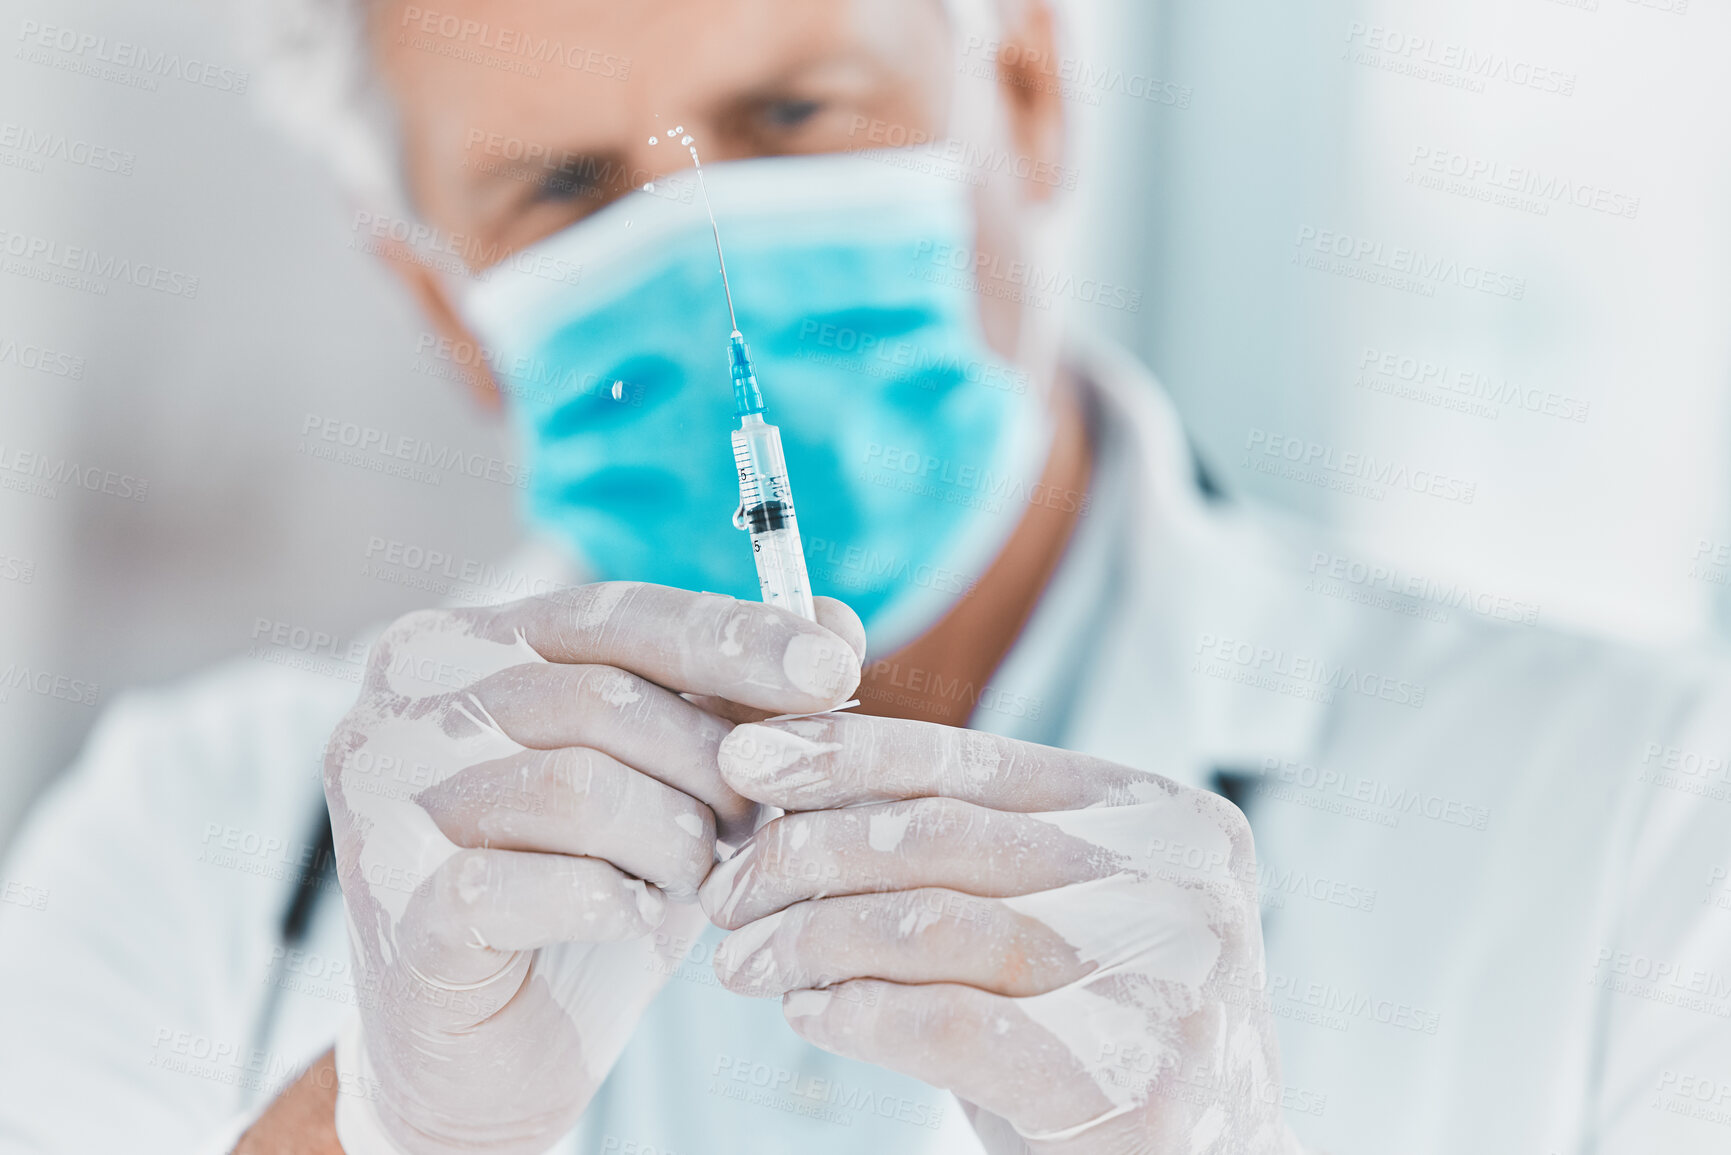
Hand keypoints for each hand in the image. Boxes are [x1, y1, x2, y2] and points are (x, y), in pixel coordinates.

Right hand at [324, 584, 861, 1154]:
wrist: (490, 1049)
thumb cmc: (583, 889)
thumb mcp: (671, 780)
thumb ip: (736, 696)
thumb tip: (837, 623)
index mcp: (463, 648)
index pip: (614, 612)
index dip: (733, 637)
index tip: (835, 670)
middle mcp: (402, 705)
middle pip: (604, 700)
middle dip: (712, 767)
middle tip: (749, 825)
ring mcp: (381, 801)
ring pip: (578, 788)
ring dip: (668, 842)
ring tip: (689, 877)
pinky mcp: (393, 900)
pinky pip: (527, 884)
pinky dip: (607, 905)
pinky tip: (630, 919)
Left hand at [698, 713, 1302, 1154]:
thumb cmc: (1099, 1039)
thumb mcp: (1049, 923)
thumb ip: (963, 848)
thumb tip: (797, 777)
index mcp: (1163, 819)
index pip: (974, 761)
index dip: (849, 753)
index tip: (745, 754)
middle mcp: (1183, 884)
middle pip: (943, 838)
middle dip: (808, 854)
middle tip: (726, 890)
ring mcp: (1172, 982)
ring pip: (936, 924)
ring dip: (813, 938)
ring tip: (744, 961)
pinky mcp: (1139, 1082)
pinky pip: (954, 1024)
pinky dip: (861, 1012)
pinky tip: (809, 1012)